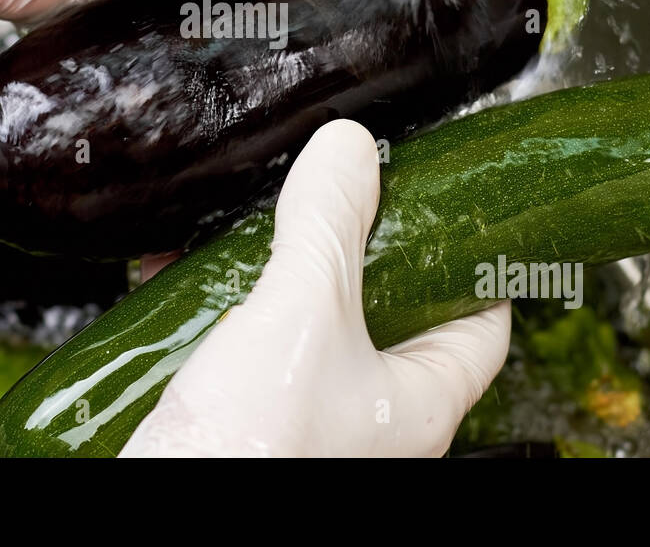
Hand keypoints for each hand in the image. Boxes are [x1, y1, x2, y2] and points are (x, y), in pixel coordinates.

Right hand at [119, 119, 510, 457]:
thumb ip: (329, 222)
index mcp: (418, 399)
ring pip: (310, 320)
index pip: (482, 320)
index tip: (456, 209)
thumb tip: (350, 150)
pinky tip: (186, 264)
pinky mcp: (245, 411)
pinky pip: (244, 338)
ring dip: (279, 264)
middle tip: (343, 194)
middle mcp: (369, 412)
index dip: (476, 259)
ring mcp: (306, 413)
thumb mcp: (304, 308)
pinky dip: (220, 295)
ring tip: (262, 218)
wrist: (167, 498)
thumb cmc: (255, 449)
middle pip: (389, 308)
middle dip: (356, 245)